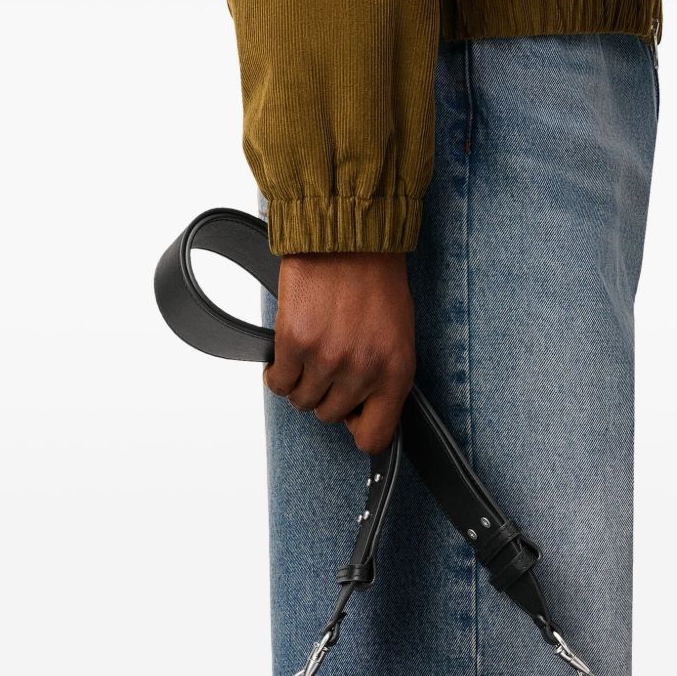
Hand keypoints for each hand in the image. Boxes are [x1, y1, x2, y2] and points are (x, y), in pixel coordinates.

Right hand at [264, 253, 415, 453]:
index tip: (351, 414)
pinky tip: (287, 354)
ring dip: (301, 383)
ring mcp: (327, 359)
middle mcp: (362, 372)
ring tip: (308, 357)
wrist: (349, 238)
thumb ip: (383, 377)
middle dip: (326, 394)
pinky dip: (277, 373)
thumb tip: (361, 410)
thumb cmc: (376, 282)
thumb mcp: (398, 336)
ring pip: (302, 401)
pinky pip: (278, 382)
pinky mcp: (295, 343)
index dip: (358, 428)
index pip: (374, 437)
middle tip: (327, 367)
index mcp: (395, 373)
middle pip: (330, 416)